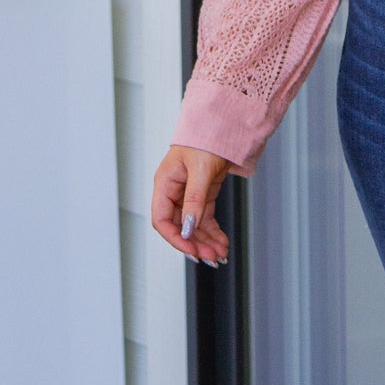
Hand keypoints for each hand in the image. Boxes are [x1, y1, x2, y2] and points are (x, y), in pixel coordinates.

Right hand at [151, 146, 231, 265]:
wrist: (223, 126)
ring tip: (219, 254)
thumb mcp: (200, 170)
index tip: (191, 250)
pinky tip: (221, 243)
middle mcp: (174, 191)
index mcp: (165, 183)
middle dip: (195, 244)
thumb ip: (194, 200)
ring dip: (205, 242)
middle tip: (211, 258)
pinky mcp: (202, 195)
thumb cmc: (206, 139)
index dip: (175, 238)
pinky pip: (204, 220)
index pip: (161, 219)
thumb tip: (188, 227)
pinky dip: (212, 233)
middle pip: (178, 226)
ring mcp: (188, 195)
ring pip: (193, 226)